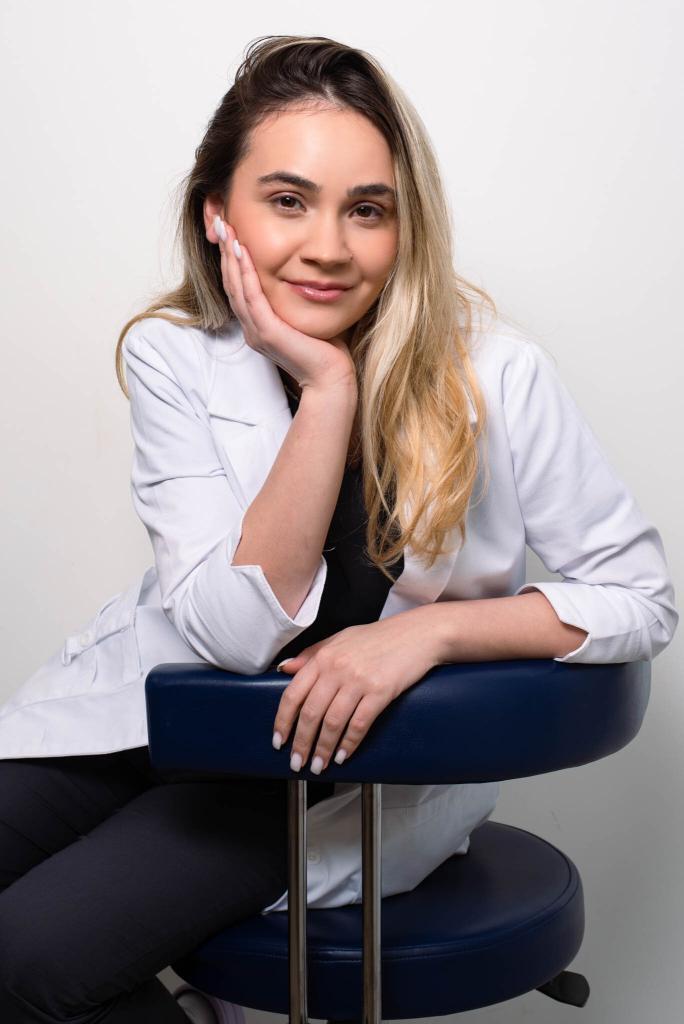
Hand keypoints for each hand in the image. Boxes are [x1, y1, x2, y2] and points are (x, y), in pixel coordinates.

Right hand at [213, 217, 356, 394]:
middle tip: (220, 222)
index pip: (239, 287)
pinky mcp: (267, 333)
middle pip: (230, 283)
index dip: (231, 259)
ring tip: (226, 229)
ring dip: (229, 256)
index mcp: (258, 326)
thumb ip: (296, 299)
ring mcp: (257, 332)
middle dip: (225, 250)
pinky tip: (242, 252)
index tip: (230, 231)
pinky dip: (245, 273)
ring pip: (236, 288)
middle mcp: (252, 329)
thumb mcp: (305, 317)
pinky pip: (251, 298)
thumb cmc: (325, 350)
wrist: (331, 379)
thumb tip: (303, 275)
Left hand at [271, 609, 439, 772]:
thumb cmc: (380, 636)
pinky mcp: (380, 692)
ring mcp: (359, 680)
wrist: (417, 633)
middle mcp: (337, 668)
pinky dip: (349, 744)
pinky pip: (359, 724)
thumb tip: (286, 669)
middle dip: (301, 743)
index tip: (279, 740)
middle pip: (311, 713)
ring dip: (323, 749)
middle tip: (297, 761)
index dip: (283, 721)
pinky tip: (343, 755)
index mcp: (324, 656)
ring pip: (332, 723)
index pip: (293, 694)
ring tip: (318, 765)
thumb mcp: (340, 638)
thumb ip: (312, 654)